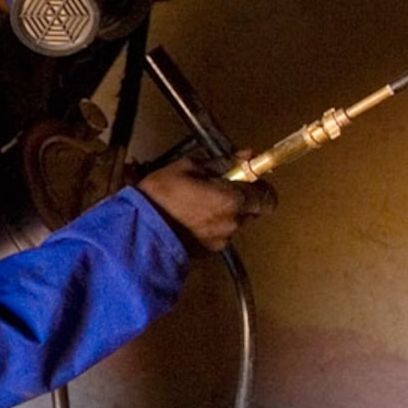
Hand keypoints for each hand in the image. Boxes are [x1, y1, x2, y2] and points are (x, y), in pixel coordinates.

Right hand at [135, 156, 274, 252]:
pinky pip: (218, 235)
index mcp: (233, 200)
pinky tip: (189, 220)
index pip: (269, 198)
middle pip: (252, 210)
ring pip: (234, 223)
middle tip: (216, 190)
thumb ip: (224, 162)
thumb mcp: (189, 167)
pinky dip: (210, 227)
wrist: (139, 232)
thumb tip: (247, 154)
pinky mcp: (209, 252)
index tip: (245, 180)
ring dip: (224, 214)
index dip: (261, 188)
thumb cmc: (162, 194)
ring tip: (196, 205)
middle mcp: (233, 223)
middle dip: (240, 200)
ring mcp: (222, 240)